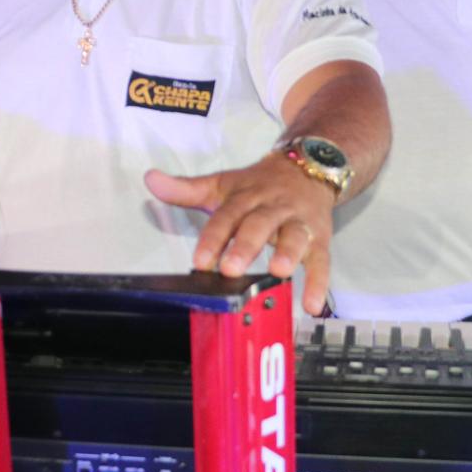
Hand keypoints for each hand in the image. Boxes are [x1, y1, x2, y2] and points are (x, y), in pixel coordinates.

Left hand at [145, 153, 336, 314]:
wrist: (308, 168)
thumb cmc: (260, 184)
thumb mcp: (223, 184)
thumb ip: (186, 189)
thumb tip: (150, 179)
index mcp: (245, 196)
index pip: (226, 216)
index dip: (213, 237)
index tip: (201, 260)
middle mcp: (272, 208)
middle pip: (259, 224)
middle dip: (246, 246)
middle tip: (231, 268)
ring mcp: (297, 221)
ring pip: (294, 236)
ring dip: (288, 254)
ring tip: (278, 272)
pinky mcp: (318, 236)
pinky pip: (321, 259)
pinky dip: (319, 282)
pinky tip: (311, 303)